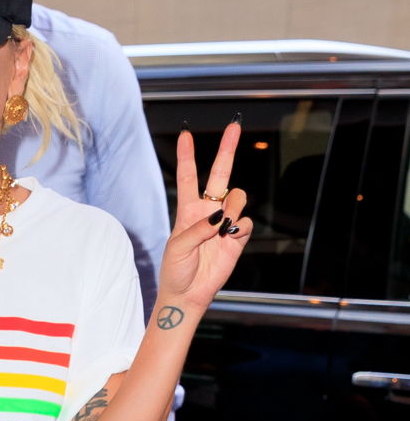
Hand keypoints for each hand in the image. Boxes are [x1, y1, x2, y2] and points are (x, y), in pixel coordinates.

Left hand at [159, 121, 251, 312]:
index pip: (188, 177)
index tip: (186, 134)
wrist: (188, 293)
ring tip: (221, 227)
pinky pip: (245, 221)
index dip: (188, 156)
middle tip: (234, 127)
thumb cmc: (176, 270)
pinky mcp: (237, 237)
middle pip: (219, 175)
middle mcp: (208, 212)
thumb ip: (197, 229)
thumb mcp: (178, 247)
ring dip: (232, 206)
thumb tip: (219, 217)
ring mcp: (224, 223)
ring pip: (237, 196)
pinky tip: (229, 237)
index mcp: (187, 210)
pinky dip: (239, 227)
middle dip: (227, 150)